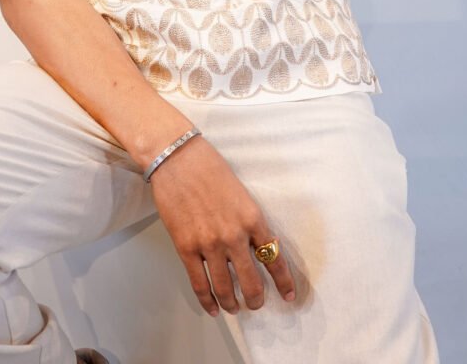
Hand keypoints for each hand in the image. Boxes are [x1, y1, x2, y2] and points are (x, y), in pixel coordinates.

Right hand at [148, 136, 295, 316]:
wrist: (178, 158)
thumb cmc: (209, 168)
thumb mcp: (240, 193)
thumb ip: (248, 221)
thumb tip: (252, 247)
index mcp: (252, 218)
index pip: (274, 257)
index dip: (283, 281)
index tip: (289, 296)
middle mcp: (234, 235)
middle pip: (251, 281)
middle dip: (256, 299)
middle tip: (256, 304)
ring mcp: (208, 244)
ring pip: (225, 288)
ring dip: (232, 303)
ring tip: (235, 308)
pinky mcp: (186, 247)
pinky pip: (199, 284)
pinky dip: (207, 300)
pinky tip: (213, 308)